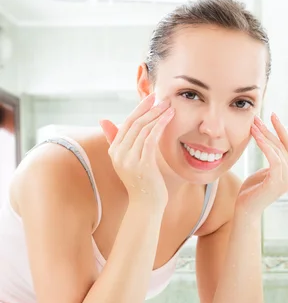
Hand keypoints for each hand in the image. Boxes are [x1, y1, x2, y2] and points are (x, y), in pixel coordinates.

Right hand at [99, 93, 174, 207]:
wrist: (147, 205)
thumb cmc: (142, 182)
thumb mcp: (129, 160)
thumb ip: (120, 141)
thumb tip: (103, 120)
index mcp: (114, 151)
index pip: (126, 124)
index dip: (139, 109)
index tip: (151, 99)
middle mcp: (118, 154)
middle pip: (134, 124)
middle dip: (148, 108)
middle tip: (161, 98)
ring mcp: (129, 160)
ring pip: (143, 129)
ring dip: (157, 115)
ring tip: (168, 106)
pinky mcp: (142, 165)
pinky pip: (151, 139)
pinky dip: (160, 125)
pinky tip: (169, 117)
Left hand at [235, 113, 287, 216]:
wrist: (245, 210)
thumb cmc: (253, 191)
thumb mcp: (267, 172)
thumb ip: (279, 161)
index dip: (281, 129)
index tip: (272, 115)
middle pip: (283, 146)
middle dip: (270, 130)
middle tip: (257, 118)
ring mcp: (287, 180)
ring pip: (277, 150)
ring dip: (264, 136)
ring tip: (253, 125)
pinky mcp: (278, 182)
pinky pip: (274, 158)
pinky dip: (265, 146)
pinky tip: (256, 137)